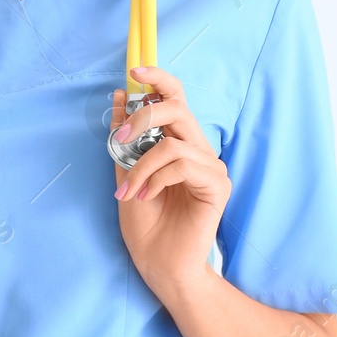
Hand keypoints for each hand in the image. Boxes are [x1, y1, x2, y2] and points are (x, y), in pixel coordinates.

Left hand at [111, 66, 230, 299]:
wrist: (158, 265)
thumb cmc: (145, 225)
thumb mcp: (125, 173)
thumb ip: (125, 138)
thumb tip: (122, 95)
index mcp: (179, 142)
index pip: (176, 99)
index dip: (159, 79)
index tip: (135, 71)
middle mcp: (198, 149)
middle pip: (178, 108)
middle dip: (143, 118)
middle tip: (119, 142)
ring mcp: (211, 166)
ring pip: (174, 142)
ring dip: (141, 165)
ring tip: (129, 191)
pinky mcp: (217, 185)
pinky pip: (183, 165)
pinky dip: (156, 178)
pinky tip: (145, 196)